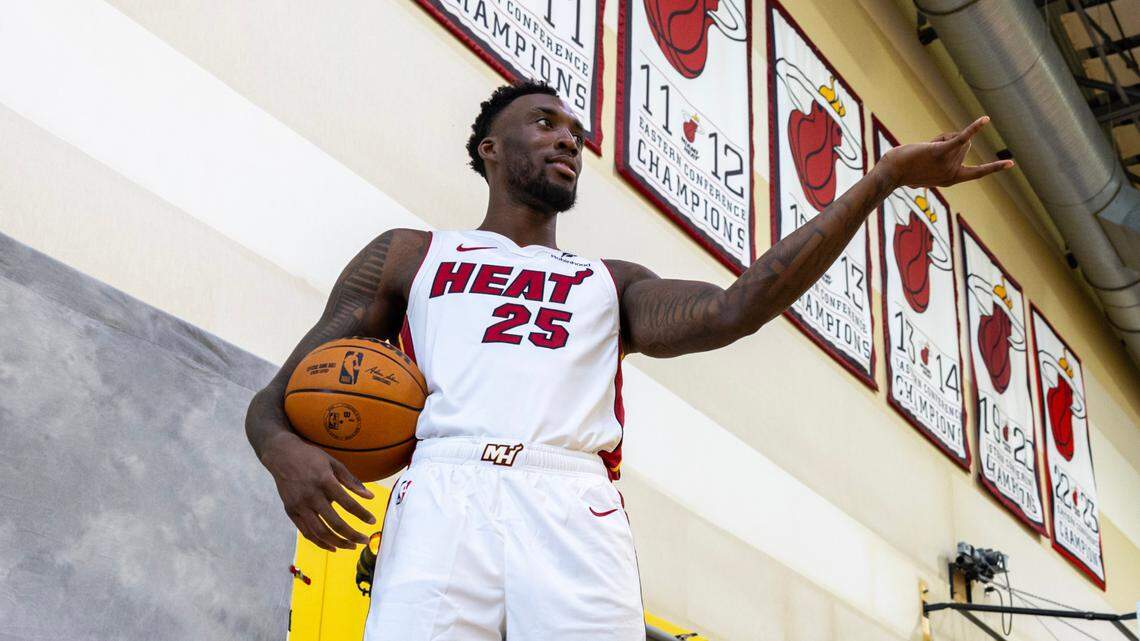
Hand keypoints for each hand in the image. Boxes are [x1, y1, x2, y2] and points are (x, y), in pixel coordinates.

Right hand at [261, 433, 375, 551]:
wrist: (281, 455)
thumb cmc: (311, 457)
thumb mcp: (333, 463)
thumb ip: (351, 481)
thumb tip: (370, 496)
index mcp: (324, 481)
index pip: (347, 503)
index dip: (362, 514)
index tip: (373, 521)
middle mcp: (311, 496)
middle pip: (335, 523)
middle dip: (352, 535)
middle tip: (364, 541)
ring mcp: (299, 506)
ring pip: (320, 532)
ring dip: (338, 542)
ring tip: (351, 546)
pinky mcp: (291, 512)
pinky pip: (306, 532)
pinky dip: (320, 542)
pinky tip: (333, 546)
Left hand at [880, 116, 1013, 188]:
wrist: (891, 173)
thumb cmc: (904, 171)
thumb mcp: (925, 171)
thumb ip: (940, 163)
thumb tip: (953, 148)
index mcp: (952, 179)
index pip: (977, 173)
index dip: (993, 168)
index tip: (1011, 163)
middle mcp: (953, 172)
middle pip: (962, 145)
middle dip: (946, 143)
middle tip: (925, 154)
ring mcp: (948, 162)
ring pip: (956, 138)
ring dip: (941, 138)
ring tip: (923, 150)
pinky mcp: (941, 151)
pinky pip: (962, 137)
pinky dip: (974, 128)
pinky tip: (985, 120)